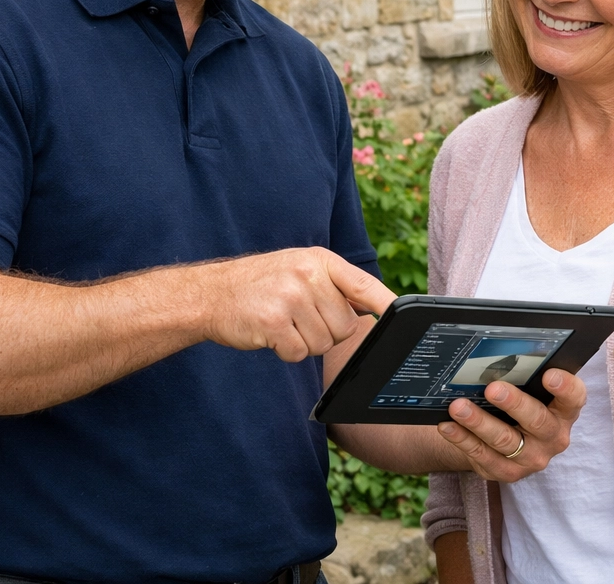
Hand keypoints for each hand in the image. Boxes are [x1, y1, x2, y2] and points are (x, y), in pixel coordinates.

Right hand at [200, 247, 394, 361]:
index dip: (385, 304)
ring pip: (324, 343)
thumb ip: (333, 285)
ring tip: (284, 323)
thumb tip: (372, 312)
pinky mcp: (273, 322)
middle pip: (346, 326)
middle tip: (299, 319)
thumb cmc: (260, 285)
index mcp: (319, 260)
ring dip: (305, 342)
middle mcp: (307, 274)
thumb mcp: (299, 269)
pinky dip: (287, 351)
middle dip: (326, 332)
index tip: (402, 316)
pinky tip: (271, 334)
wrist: (210, 294)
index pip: (363, 284)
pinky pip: (299, 353)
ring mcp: (290, 297)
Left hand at [436, 368, 585, 482]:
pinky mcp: (509, 472)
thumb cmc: (522, 404)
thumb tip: (499, 354)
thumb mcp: (532, 391)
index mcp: (564, 411)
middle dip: (514, 404)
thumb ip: (526, 376)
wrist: (509, 439)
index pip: (574, 398)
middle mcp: (554, 436)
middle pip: (537, 420)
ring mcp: (532, 458)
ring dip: (479, 422)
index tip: (549, 374)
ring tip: (458, 406)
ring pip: (505, 440)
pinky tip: (448, 426)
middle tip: (492, 389)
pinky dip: (463, 439)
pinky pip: (483, 456)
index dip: (565, 387)